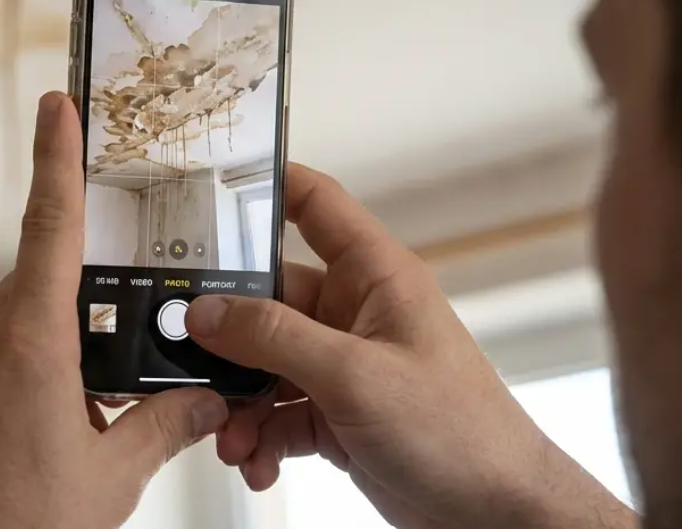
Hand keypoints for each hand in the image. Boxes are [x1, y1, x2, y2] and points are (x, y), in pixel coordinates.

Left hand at [0, 92, 228, 528]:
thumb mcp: (110, 480)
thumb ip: (161, 427)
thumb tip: (204, 400)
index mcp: (29, 344)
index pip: (51, 225)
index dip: (57, 157)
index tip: (58, 104)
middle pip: (41, 296)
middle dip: (83, 325)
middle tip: (113, 383)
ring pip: (10, 341)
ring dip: (48, 370)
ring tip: (71, 441)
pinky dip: (10, 398)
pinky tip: (27, 453)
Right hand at [185, 163, 634, 528]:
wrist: (495, 514)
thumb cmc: (459, 434)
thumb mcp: (353, 375)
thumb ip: (274, 338)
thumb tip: (206, 311)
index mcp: (375, 277)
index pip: (316, 205)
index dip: (266, 185)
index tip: (205, 187)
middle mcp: (356, 314)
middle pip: (268, 298)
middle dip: (225, 335)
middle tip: (186, 355)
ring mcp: (345, 366)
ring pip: (264, 364)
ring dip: (239, 401)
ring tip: (230, 435)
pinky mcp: (338, 415)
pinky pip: (278, 414)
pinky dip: (259, 437)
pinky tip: (255, 460)